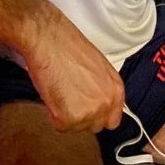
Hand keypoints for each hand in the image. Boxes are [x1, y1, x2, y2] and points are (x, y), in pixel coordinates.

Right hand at [24, 11, 123, 132]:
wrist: (48, 38)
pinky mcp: (69, 118)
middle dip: (81, 115)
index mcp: (116, 89)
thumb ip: (101, 87)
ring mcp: (88, 113)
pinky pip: (59, 125)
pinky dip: (52, 113)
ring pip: (76, 127)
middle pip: (94, 125)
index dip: (97, 114)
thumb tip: (93, 99)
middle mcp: (106, 104)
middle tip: (68, 97)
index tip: (86, 108)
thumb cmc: (67, 44)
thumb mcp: (97, 66)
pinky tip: (51, 94)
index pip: (113, 119)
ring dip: (65, 114)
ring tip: (58, 90)